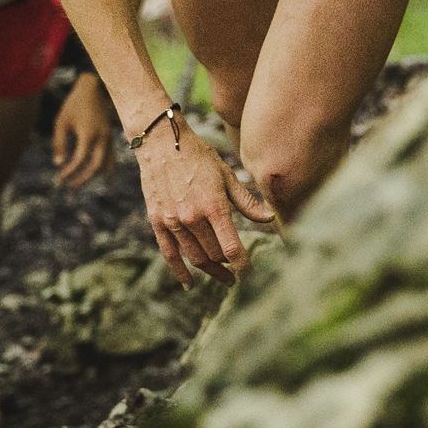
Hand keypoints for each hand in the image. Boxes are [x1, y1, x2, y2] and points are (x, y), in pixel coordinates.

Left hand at [51, 77, 118, 188]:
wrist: (91, 89)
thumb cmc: (73, 105)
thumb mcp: (61, 122)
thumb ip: (59, 143)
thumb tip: (59, 163)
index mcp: (89, 133)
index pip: (80, 160)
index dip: (70, 171)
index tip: (59, 177)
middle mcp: (102, 137)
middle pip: (95, 167)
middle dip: (82, 179)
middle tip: (68, 187)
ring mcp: (108, 138)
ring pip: (105, 165)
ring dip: (92, 177)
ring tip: (79, 184)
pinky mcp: (110, 137)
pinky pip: (111, 158)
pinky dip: (105, 169)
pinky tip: (100, 178)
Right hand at [136, 120, 279, 288]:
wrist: (162, 143)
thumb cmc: (199, 156)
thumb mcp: (227, 175)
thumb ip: (247, 201)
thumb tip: (270, 218)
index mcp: (214, 205)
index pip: (232, 247)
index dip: (243, 264)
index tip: (250, 273)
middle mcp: (192, 217)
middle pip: (214, 255)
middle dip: (228, 266)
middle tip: (237, 272)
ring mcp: (173, 221)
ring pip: (194, 257)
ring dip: (209, 270)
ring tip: (222, 276)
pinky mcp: (157, 222)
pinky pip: (170, 254)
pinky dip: (180, 272)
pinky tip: (189, 284)